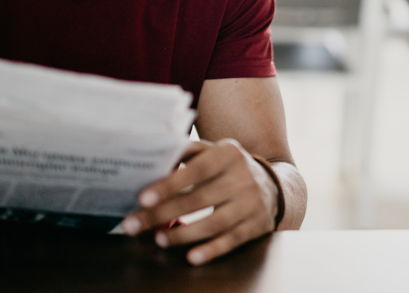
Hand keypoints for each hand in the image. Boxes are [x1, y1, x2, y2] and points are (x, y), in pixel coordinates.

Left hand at [121, 139, 279, 265]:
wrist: (274, 186)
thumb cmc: (228, 168)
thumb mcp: (213, 151)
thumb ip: (185, 152)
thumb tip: (153, 159)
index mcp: (228, 153)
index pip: (195, 170)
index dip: (169, 185)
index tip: (143, 198)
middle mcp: (243, 176)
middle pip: (199, 199)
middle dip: (162, 214)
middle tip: (135, 225)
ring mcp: (252, 202)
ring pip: (214, 222)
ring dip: (183, 234)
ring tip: (159, 239)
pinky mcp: (258, 224)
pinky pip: (232, 240)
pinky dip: (211, 250)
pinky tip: (192, 257)